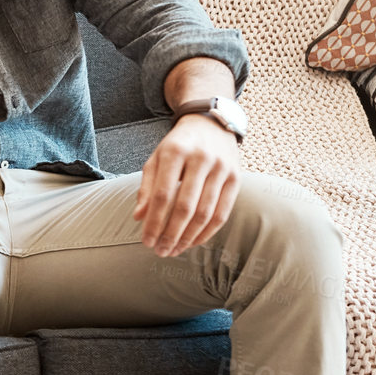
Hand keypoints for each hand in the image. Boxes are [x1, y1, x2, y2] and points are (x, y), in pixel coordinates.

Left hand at [133, 114, 241, 256]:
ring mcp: (221, 168)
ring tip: (175, 250)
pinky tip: (194, 242)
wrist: (210, 123)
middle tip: (161, 251)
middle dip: (171, 234)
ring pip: (205, 213)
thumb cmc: (178, 145)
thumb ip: (146, 187)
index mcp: (175, 152)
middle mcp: (200, 159)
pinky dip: (208, 231)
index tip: (146, 241)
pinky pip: (223, 212)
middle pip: (185, 207)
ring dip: (189, 237)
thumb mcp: (156, 158)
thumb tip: (139, 218)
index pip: (162, 195)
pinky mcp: (236, 178)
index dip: (154, 222)